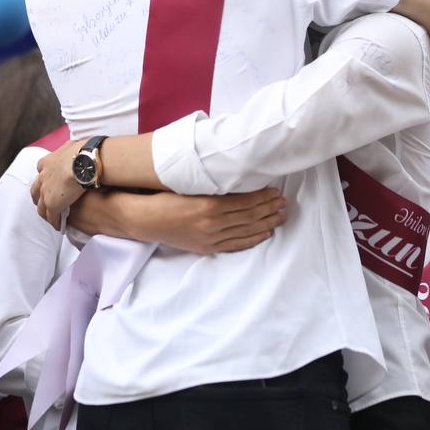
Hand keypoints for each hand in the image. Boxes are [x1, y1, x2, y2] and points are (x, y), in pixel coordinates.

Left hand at [32, 137, 89, 229]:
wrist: (84, 162)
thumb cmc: (83, 151)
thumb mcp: (74, 145)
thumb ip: (71, 147)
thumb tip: (77, 144)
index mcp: (47, 162)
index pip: (41, 170)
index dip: (45, 177)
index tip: (50, 180)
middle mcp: (43, 177)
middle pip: (35, 190)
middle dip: (39, 196)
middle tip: (45, 201)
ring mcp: (46, 192)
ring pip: (41, 206)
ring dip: (46, 212)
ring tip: (51, 217)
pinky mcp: (52, 204)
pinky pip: (51, 217)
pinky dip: (55, 221)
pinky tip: (60, 225)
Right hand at [120, 189, 286, 253]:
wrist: (145, 219)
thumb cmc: (166, 197)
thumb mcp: (191, 186)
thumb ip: (215, 187)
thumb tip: (239, 181)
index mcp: (210, 205)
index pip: (245, 202)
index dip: (263, 197)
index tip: (275, 192)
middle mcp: (213, 224)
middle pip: (249, 217)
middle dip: (269, 209)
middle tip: (283, 202)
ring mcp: (211, 238)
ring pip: (245, 231)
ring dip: (266, 223)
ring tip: (280, 216)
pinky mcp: (207, 248)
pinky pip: (235, 245)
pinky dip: (252, 239)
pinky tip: (264, 234)